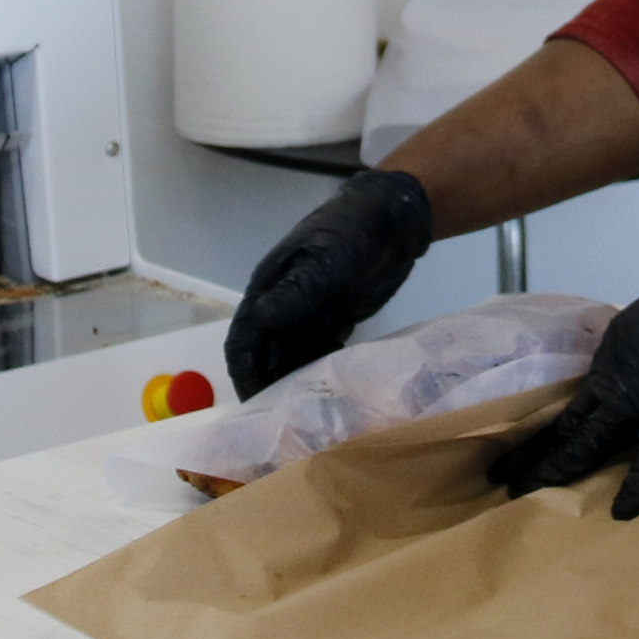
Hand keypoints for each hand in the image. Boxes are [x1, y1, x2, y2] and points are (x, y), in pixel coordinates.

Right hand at [223, 166, 434, 396]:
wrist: (395, 216)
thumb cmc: (353, 229)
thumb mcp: (326, 260)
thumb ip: (296, 292)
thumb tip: (259, 320)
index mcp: (270, 286)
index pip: (244, 336)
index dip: (243, 371)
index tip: (251, 407)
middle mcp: (283, 302)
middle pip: (265, 353)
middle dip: (268, 385)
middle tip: (281, 422)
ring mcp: (309, 311)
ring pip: (291, 356)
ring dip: (293, 382)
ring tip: (305, 415)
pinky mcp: (335, 317)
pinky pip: (319, 351)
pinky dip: (318, 370)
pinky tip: (330, 392)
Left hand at [491, 236, 638, 518]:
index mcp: (613, 349)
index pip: (577, 400)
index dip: (554, 426)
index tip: (533, 445)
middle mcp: (615, 372)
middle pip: (568, 421)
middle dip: (534, 450)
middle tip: (502, 476)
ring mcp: (637, 392)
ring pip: (588, 439)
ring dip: (557, 468)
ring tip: (523, 492)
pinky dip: (637, 487)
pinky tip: (621, 512)